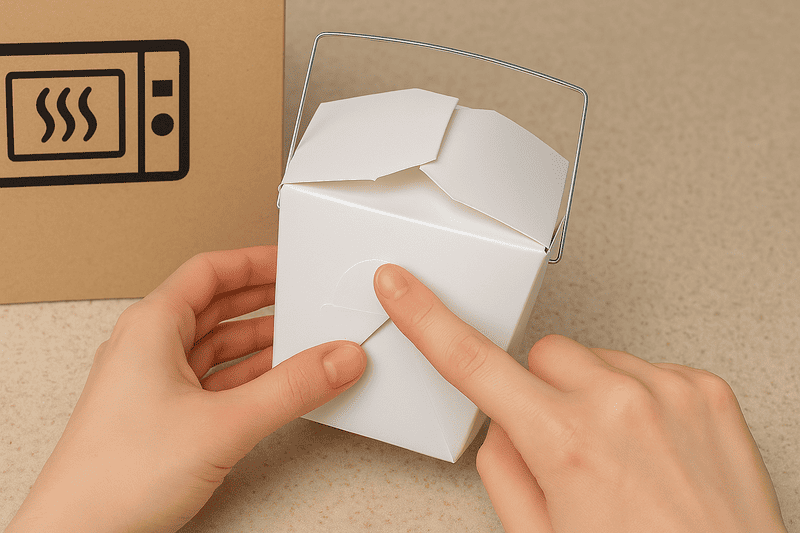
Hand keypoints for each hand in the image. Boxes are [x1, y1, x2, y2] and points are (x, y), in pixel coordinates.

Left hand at [6, 246, 365, 532]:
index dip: (252, 262)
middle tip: (303, 297)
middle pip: (215, 307)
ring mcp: (155, 384)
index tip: (289, 262)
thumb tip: (337, 359)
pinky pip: (215, 382)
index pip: (209, 272)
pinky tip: (277, 383)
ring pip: (217, 348)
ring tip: (302, 341)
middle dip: (262, 301)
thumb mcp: (224, 423)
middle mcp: (149, 349)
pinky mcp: (164, 417)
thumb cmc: (115, 477)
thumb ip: (291, 388)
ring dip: (259, 343)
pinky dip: (248, 378)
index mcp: (152, 327)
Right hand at [373, 264, 786, 532]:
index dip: (427, 320)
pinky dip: (638, 398)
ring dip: (592, 395)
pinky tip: (653, 448)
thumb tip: (502, 425)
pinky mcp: (706, 389)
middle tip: (563, 447)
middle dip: (540, 392)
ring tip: (620, 456)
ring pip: (594, 359)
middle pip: (542, 356)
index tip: (401, 288)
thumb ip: (502, 470)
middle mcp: (618, 403)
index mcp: (564, 442)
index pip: (474, 364)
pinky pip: (645, 368)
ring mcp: (668, 390)